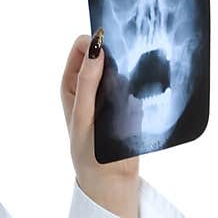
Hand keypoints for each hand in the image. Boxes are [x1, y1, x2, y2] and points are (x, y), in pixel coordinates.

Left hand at [60, 33, 140, 188]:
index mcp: (72, 83)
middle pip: (105, 51)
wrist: (111, 178)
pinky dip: (140, 80)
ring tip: (136, 76)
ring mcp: (110, 91)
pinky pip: (136, 81)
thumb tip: (96, 49)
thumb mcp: (82, 115)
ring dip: (130, 65)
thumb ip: (87, 83)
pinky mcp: (128, 101)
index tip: (111, 44)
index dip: (95, 40)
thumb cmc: (89, 150)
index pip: (82, 46)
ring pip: (123, 65)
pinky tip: (145, 87)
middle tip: (128, 58)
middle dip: (116, 50)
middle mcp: (90, 83)